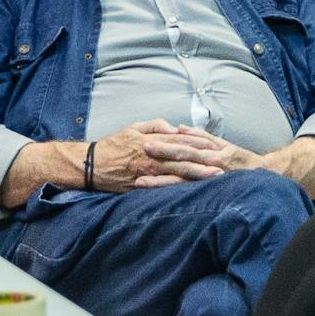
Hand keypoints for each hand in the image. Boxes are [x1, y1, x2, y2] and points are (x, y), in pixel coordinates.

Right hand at [94, 124, 249, 185]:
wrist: (90, 165)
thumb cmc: (113, 146)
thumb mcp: (133, 128)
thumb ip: (155, 125)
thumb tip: (173, 128)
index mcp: (153, 141)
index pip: (182, 141)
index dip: (200, 143)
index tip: (217, 145)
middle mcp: (153, 156)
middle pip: (184, 157)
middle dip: (205, 160)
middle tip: (224, 164)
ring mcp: (149, 172)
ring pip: (178, 173)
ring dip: (197, 174)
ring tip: (215, 177)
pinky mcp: (143, 186)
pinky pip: (165, 187)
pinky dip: (180, 187)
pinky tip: (193, 190)